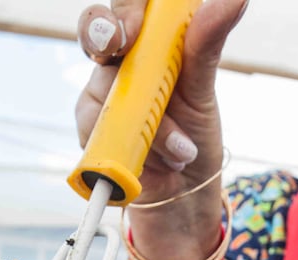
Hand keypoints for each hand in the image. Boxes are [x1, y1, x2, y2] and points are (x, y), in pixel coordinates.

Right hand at [75, 0, 247, 259]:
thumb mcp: (203, 92)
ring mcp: (101, 98)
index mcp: (149, 45)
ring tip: (181, 150)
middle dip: (105, 38)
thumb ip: (206, 43)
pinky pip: (96, 130)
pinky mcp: (90, 133)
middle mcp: (119, 65)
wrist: (184, 202)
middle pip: (96, 32)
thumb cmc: (194, 140)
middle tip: (121, 51)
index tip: (132, 29)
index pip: (128, 7)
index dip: (125, 11)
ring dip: (150, 126)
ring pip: (105, 91)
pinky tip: (160, 164)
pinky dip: (135, 151)